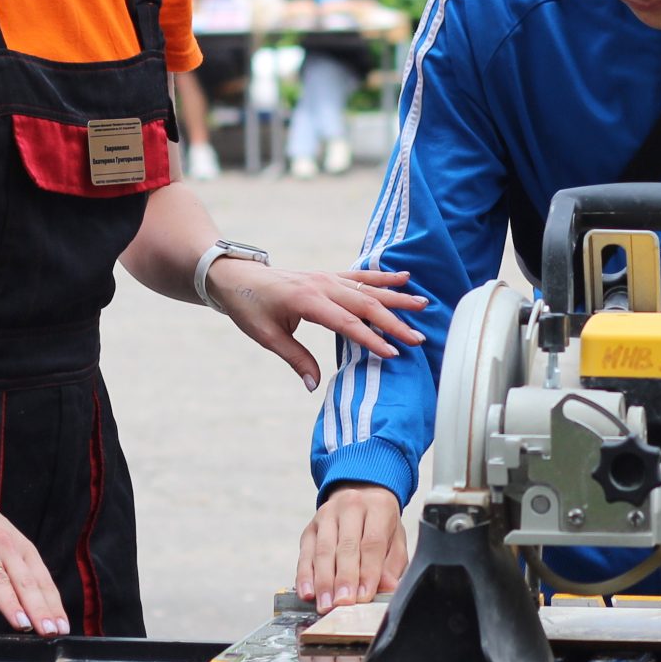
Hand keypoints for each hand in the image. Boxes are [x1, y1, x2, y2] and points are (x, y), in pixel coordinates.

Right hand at [0, 478, 69, 635]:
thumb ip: (14, 568)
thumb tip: (30, 600)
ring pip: (1, 580)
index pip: (42, 580)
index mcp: (21, 548)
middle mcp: (6, 547)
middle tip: (51, 632)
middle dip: (40, 610)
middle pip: (26, 582)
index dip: (52, 605)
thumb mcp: (4, 541)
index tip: (62, 628)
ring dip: (14, 604)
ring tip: (24, 626)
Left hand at [208, 259, 425, 390]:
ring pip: (368, 289)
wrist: (237, 276)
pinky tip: (404, 278)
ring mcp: (327, 278)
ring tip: (423, 305)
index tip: (393, 353)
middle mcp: (322, 286)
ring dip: (396, 298)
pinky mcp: (328, 276)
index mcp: (307, 301)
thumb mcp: (267, 337)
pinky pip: (360, 276)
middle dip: (394, 322)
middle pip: (365, 305)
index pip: (346, 323)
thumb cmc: (249, 307)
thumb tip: (314, 386)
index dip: (371, 339)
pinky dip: (383, 278)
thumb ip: (295, 358)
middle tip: (418, 337)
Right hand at [297, 482, 407, 612]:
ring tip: (325, 605)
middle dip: (343, 579)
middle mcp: (350, 507)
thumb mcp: (396, 538)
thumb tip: (388, 587)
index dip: (368, 572)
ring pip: (322, 551)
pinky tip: (307, 593)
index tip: (364, 596)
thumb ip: (393, 564)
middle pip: (345, 547)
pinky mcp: (309, 528)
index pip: (371, 543)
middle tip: (343, 603)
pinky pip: (305, 554)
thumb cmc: (382, 523)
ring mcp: (326, 515)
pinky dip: (304, 576)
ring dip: (323, 582)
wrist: (361, 494)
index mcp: (377, 507)